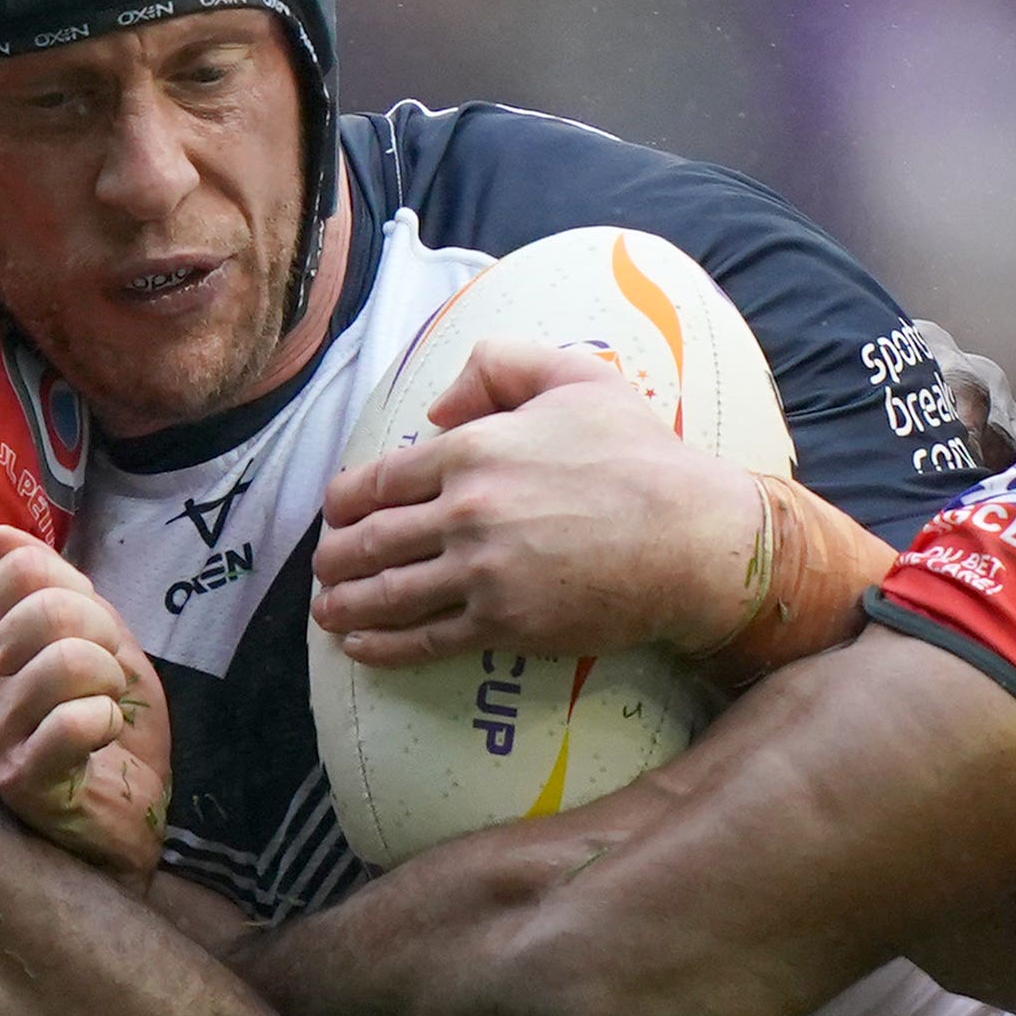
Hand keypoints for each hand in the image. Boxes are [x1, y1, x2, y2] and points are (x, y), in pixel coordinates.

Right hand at [0, 528, 173, 882]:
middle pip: (47, 609)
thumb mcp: (91, 637)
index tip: (91, 630)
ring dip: (108, 681)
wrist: (124, 813)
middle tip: (107, 675)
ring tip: (103, 706)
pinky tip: (100, 739)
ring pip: (65, 661)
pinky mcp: (16, 777)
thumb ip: (52, 585)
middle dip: (103, 635)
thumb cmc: (100, 724)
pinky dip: (107, 721)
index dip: (77, 588)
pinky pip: (75, 720)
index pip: (21, 568)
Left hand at [312, 338, 764, 666]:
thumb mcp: (575, 377)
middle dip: (336, 556)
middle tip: (324, 567)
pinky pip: (426, 639)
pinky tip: (358, 647)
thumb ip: (499, 367)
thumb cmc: (639, 455)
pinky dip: (382, 646)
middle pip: (371, 540)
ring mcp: (482, 572)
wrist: (691, 537)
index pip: (380, 480)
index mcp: (473, 449)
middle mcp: (466, 512)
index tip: (336, 514)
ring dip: (345, 604)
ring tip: (326, 610)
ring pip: (388, 593)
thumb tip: (438, 407)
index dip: (346, 501)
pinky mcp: (504, 623)